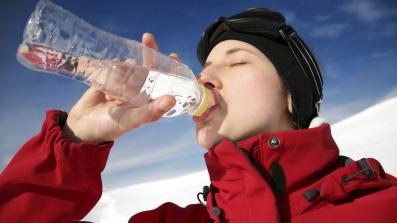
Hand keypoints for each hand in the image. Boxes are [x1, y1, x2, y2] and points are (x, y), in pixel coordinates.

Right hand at [62, 33, 179, 142]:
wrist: (82, 125)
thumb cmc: (111, 126)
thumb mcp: (132, 119)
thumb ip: (151, 111)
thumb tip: (172, 100)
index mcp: (149, 100)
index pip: (164, 82)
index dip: (170, 69)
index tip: (173, 55)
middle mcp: (139, 91)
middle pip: (148, 67)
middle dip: (149, 53)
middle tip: (147, 38)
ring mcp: (124, 83)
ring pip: (130, 66)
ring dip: (124, 68)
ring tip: (113, 89)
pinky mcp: (109, 78)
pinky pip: (113, 66)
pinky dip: (110, 68)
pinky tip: (103, 81)